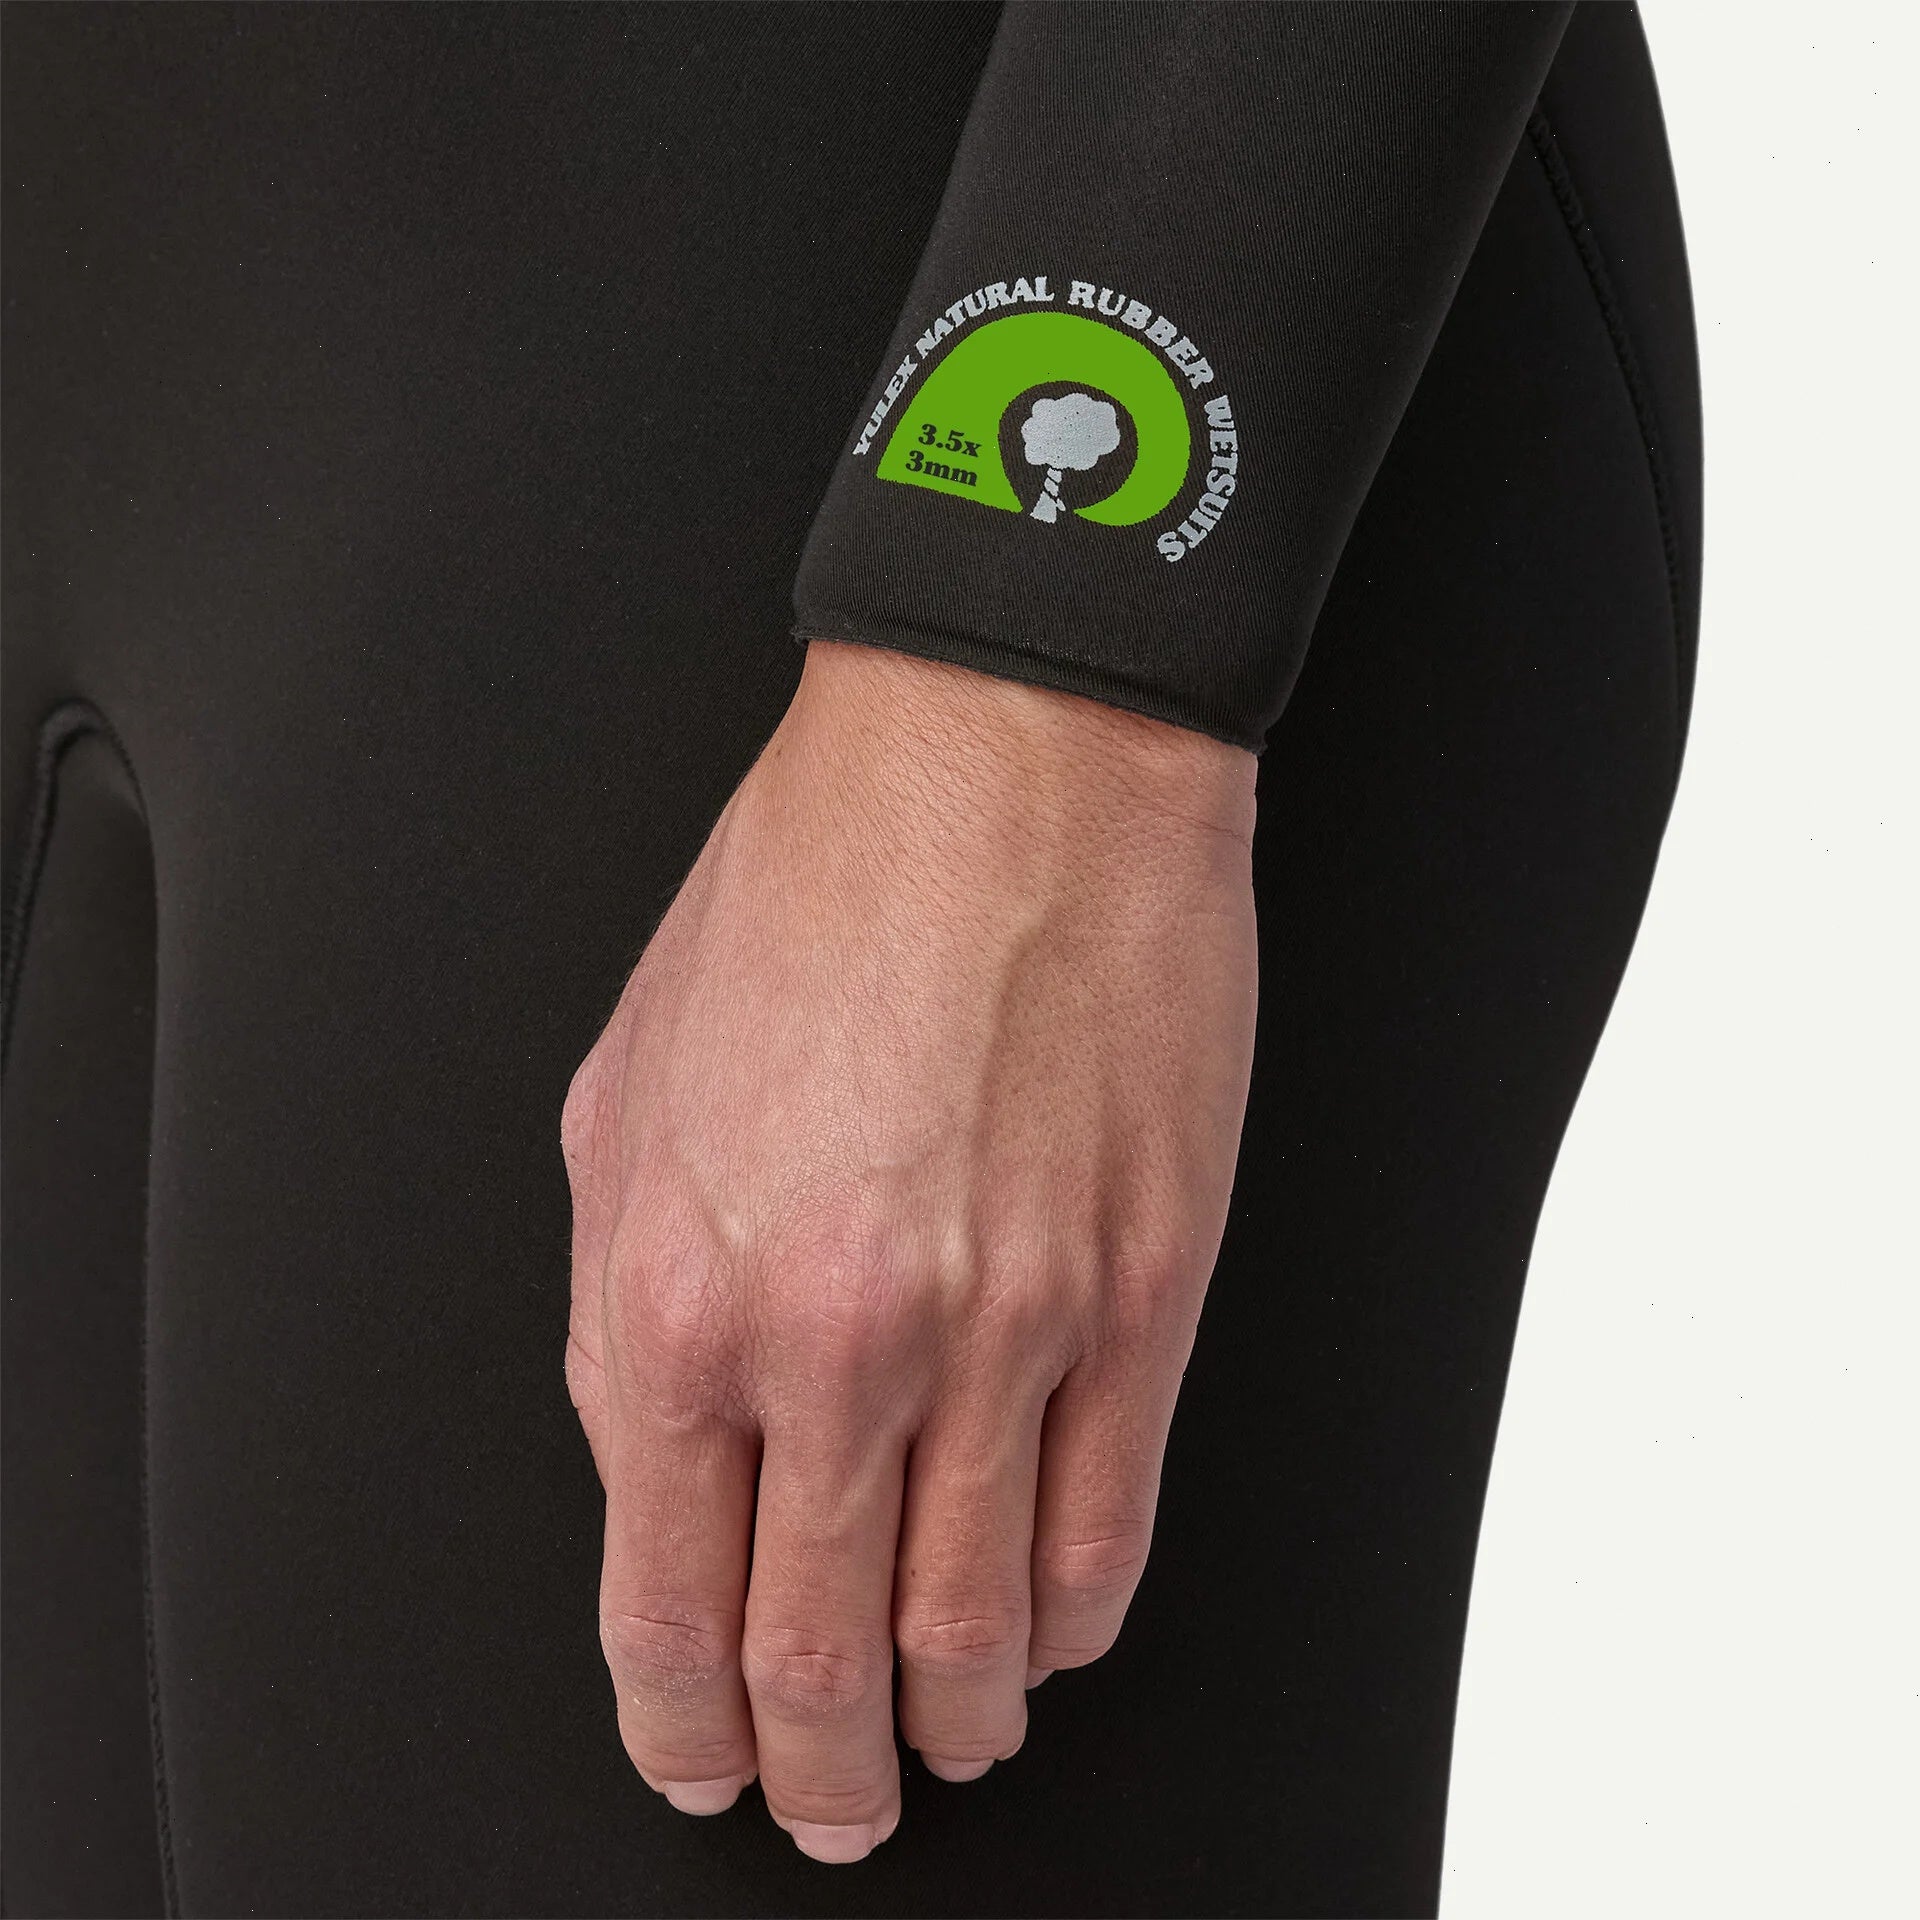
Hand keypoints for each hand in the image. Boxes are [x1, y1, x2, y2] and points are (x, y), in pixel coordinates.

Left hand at [562, 638, 1257, 1862]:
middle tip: (830, 1803)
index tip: (702, 1762)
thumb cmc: (811, 895)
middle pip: (822, 1656)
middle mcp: (841, 1339)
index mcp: (679, 1294)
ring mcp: (1010, 1327)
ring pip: (976, 1629)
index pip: (666, 1604)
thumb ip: (616, 1302)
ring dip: (953, 1723)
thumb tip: (653, 1467)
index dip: (683, 1726)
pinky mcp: (1145, 1293)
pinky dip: (1067, 1624)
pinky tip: (1044, 1634)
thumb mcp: (621, 1093)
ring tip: (947, 1741)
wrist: (1002, 763)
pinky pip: (1109, 1531)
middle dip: (817, 1772)